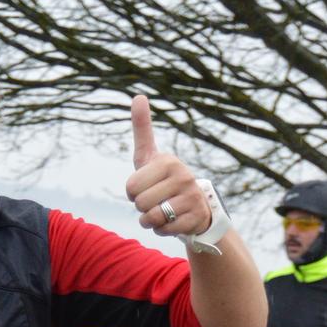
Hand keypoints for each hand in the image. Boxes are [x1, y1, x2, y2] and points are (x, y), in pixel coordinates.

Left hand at [125, 96, 210, 238]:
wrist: (194, 206)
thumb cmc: (163, 180)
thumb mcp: (149, 155)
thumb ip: (142, 129)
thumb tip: (138, 96)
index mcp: (168, 161)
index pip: (130, 187)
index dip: (132, 193)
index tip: (146, 186)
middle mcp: (183, 176)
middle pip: (139, 203)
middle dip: (141, 207)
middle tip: (156, 200)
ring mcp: (191, 197)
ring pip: (151, 218)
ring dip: (150, 220)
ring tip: (162, 211)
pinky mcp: (196, 217)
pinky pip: (163, 230)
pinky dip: (162, 230)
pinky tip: (172, 221)